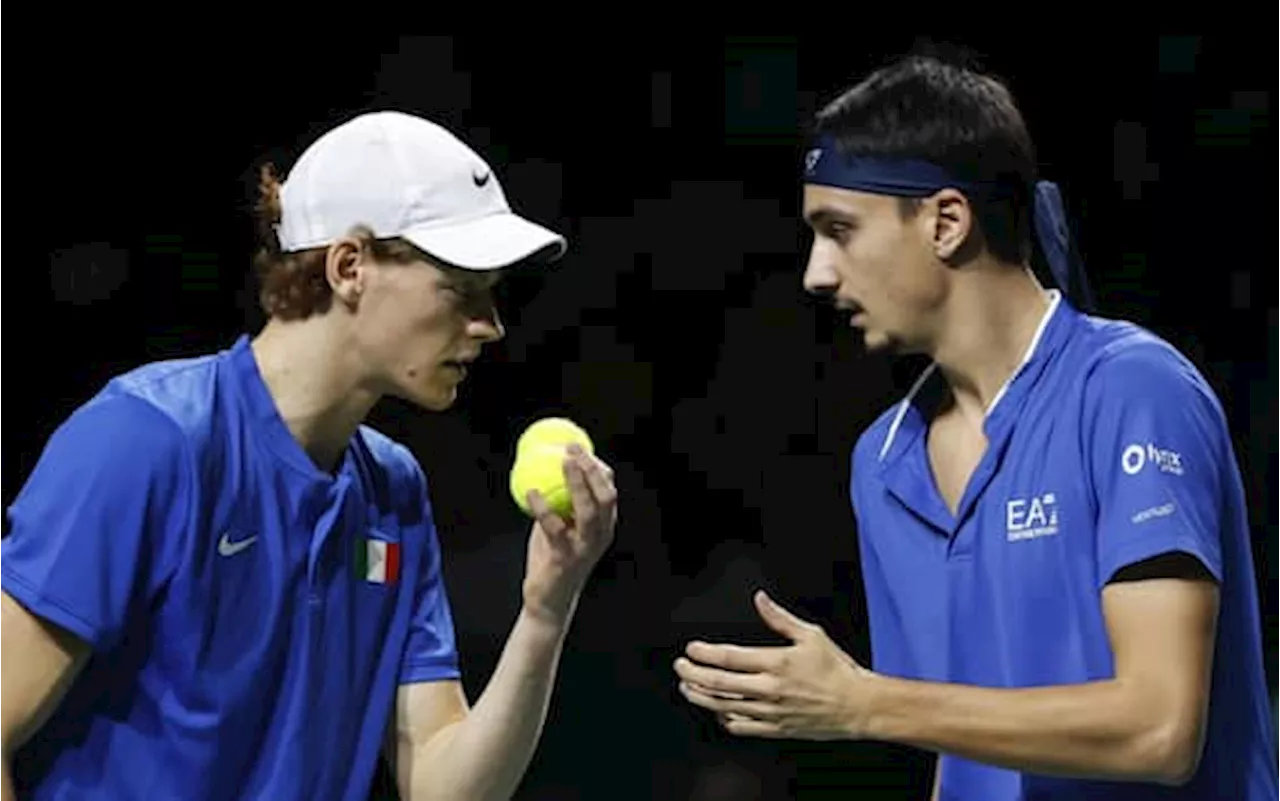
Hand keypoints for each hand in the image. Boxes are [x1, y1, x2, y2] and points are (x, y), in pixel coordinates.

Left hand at [521, 444, 617, 626]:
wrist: (548, 601)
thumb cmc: (552, 559)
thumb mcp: (559, 527)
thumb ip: (560, 503)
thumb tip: (544, 472)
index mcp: (603, 526)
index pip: (609, 489)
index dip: (597, 465)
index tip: (578, 446)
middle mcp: (600, 536)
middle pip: (606, 495)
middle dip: (592, 469)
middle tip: (572, 448)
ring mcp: (586, 548)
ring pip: (590, 510)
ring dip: (578, 483)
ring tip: (563, 462)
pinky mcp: (567, 559)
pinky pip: (555, 528)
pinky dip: (543, 508)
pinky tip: (532, 492)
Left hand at [674, 590, 874, 740]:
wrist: (858, 705)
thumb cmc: (837, 670)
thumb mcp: (811, 635)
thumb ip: (780, 618)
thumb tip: (760, 600)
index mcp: (777, 663)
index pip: (730, 658)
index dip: (705, 654)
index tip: (691, 649)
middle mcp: (771, 689)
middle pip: (719, 683)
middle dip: (693, 674)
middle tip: (681, 667)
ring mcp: (771, 712)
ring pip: (725, 707)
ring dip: (701, 697)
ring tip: (688, 688)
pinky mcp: (776, 729)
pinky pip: (742, 727)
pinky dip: (724, 719)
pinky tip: (718, 711)